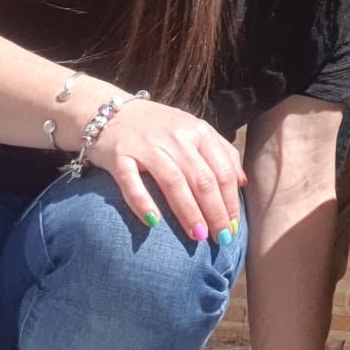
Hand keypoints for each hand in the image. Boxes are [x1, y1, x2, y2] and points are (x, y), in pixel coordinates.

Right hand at [89, 98, 244, 243]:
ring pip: (173, 181)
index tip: (234, 227)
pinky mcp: (119, 155)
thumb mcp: (192, 130)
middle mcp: (176, 137)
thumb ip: (219, 151)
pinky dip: (143, 203)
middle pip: (202, 178)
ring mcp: (147, 146)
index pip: (221, 169)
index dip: (230, 200)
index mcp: (197, 131)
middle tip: (221, 238)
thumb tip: (242, 182)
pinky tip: (153, 223)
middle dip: (215, 211)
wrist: (108, 111)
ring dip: (188, 211)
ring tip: (198, 236)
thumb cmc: (157, 127)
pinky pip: (131, 182)